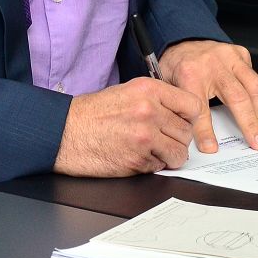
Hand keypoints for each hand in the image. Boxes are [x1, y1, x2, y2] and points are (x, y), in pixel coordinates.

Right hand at [53, 77, 201, 176]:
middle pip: (186, 132)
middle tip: (164, 139)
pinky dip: (153, 165)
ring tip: (154, 151)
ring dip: (169, 156)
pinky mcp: (138, 159)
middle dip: (177, 139)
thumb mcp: (127, 92)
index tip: (186, 123)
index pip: (192, 105)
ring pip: (178, 153)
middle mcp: (150, 111)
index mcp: (149, 90)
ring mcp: (145, 136)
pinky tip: (138, 156)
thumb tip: (179, 112)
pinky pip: (160, 166)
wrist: (66, 132)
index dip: (191, 117)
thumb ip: (156, 99)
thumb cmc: (92, 113)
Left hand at [159, 39, 257, 154]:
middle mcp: (213, 63)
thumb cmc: (177, 67)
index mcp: (189, 73)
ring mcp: (229, 56)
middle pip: (236, 97)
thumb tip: (198, 141)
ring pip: (255, 86)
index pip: (200, 107)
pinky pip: (256, 78)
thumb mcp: (171, 90)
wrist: (182, 42)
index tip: (212, 148)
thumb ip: (184, 112)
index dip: (206, 130)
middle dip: (250, 124)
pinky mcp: (241, 54)